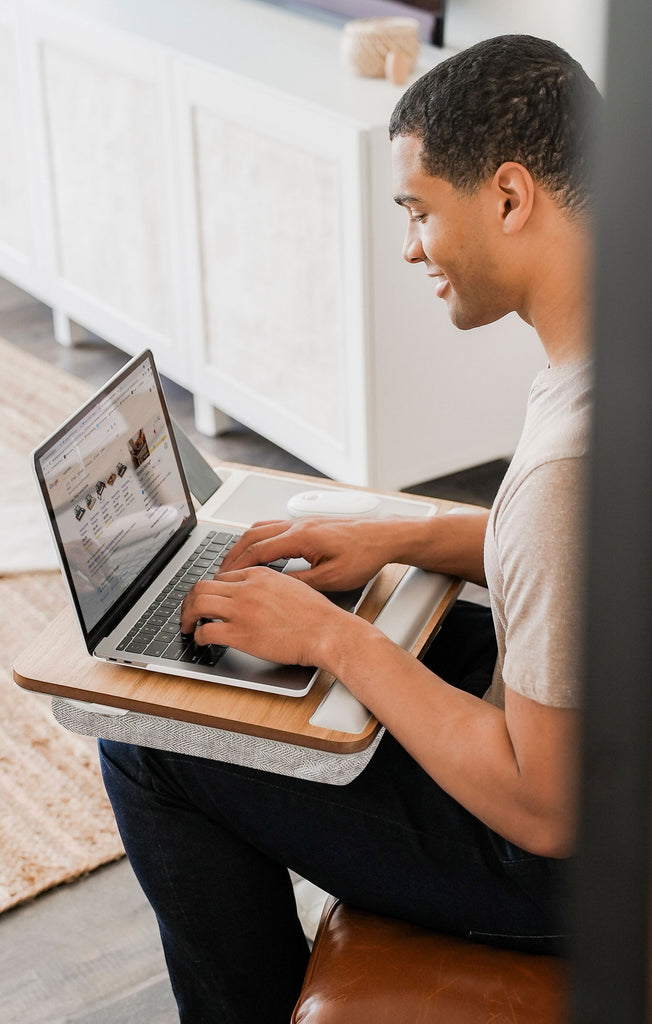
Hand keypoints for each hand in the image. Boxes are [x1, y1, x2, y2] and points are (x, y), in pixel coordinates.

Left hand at [180, 566, 355, 667]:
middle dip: (189, 600)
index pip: (222, 576)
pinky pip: (206, 631)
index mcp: (259, 574)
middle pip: (202, 586)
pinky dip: (198, 636)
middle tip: (188, 612)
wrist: (326, 631)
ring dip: (187, 616)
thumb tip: (254, 594)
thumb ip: (269, 585)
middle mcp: (246, 588)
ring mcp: (241, 610)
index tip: (208, 600)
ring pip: (197, 604)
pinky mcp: (240, 634)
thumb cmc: (316, 614)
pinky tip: (202, 640)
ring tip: (188, 626)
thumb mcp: (292, 586)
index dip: (210, 589)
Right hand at [219, 517, 397, 590]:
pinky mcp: (308, 524)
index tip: (223, 578)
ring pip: (261, 527)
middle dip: (233, 554)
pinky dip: (259, 537)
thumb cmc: (364, 556)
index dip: (237, 565)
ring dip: (244, 544)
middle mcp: (297, 525)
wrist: (384, 536)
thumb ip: (300, 582)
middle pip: (253, 535)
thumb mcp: (331, 578)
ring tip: (233, 561)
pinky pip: (274, 526)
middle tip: (219, 571)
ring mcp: (302, 522)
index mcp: (300, 538)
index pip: (258, 550)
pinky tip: (259, 549)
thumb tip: (274, 587)